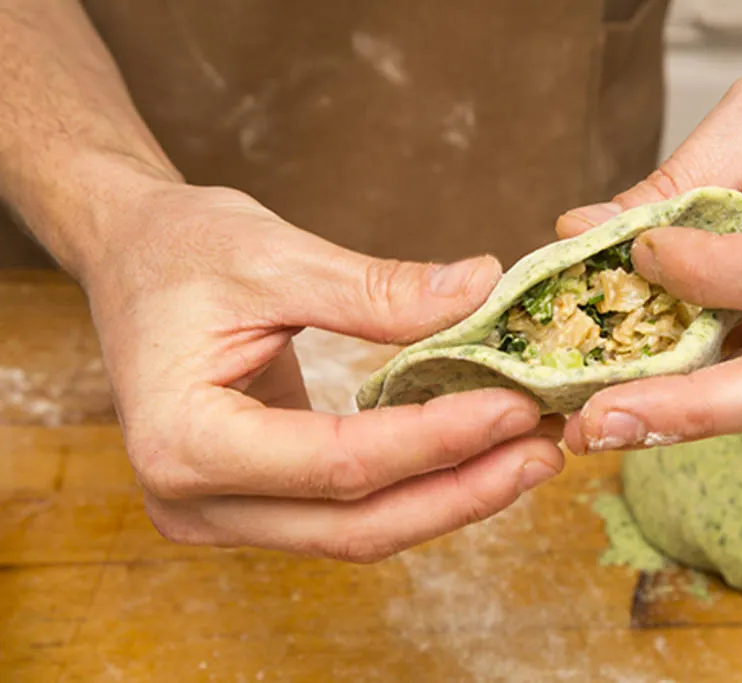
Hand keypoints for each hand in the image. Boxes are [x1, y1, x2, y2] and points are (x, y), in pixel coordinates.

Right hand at [83, 181, 563, 560]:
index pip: (337, 462)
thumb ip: (377, 289)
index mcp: (184, 440)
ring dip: (449, 496)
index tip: (515, 406)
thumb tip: (481, 290)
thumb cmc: (180, 249)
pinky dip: (415, 487)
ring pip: (358, 531)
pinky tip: (474, 455)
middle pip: (355, 525)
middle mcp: (194, 499)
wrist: (130, 255)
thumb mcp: (275, 255)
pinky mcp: (251, 502)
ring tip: (528, 455)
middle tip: (543, 449)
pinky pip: (347, 512)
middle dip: (461, 490)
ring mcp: (221, 511)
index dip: (436, 440)